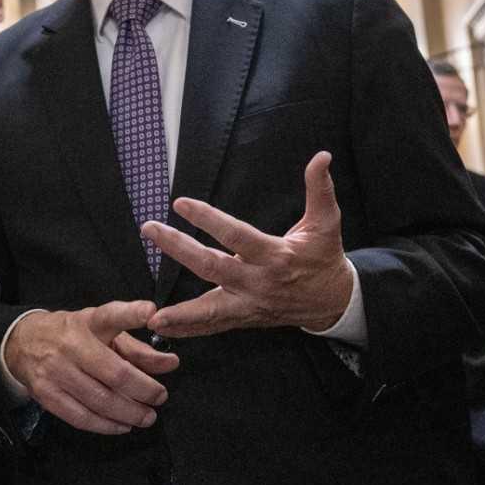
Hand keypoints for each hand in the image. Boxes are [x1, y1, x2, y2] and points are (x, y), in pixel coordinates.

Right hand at [5, 300, 178, 435]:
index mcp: (89, 322)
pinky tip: (122, 426)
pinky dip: (106, 425)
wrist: (23, 342)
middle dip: (143, 389)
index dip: (131, 314)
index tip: (151, 312)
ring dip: (128, 413)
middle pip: (113, 373)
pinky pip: (80, 417)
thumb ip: (138, 348)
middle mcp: (71, 344)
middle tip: (160, 398)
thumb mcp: (104, 331)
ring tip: (147, 417)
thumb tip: (170, 364)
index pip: (110, 315)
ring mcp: (56, 371)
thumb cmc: (74, 335)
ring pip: (99, 400)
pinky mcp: (45, 394)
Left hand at [143, 152, 355, 337]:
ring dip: (180, 313)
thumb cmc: (324, 258)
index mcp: (275, 256)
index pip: (236, 236)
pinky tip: (162, 327)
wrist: (333, 302)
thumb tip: (322, 157)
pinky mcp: (244, 318)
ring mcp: (249, 304)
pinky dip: (187, 328)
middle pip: (212, 267)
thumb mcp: (327, 222)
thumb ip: (321, 189)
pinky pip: (212, 325)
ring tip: (151, 315)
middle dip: (178, 249)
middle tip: (151, 230)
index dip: (208, 219)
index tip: (181, 204)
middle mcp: (258, 282)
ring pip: (209, 309)